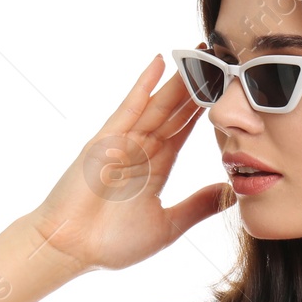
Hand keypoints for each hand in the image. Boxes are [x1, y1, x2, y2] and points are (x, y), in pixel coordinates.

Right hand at [26, 51, 227, 272]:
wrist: (70, 250)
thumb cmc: (111, 243)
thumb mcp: (168, 226)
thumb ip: (198, 207)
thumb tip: (230, 192)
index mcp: (156, 167)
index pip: (186, 130)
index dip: (207, 109)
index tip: (229, 88)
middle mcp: (140, 149)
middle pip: (175, 111)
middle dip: (197, 85)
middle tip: (222, 57)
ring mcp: (122, 142)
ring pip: (158, 104)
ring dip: (178, 79)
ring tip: (200, 51)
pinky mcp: (104, 141)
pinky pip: (129, 108)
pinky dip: (143, 85)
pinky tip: (159, 63)